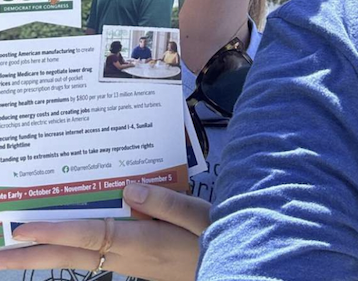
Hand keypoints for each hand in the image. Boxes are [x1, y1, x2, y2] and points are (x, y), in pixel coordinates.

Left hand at [0, 184, 210, 280]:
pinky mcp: (136, 263)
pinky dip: (72, 249)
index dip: (55, 231)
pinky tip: (65, 241)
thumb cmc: (220, 239)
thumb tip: (128, 188)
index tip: (23, 229)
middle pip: (73, 256)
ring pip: (80, 259)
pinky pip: (95, 255)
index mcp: (143, 243)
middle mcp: (129, 258)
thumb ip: (165, 202)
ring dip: (46, 255)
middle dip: (33, 256)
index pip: (91, 236)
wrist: (237, 268)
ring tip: (17, 248)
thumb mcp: (200, 217)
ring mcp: (130, 264)